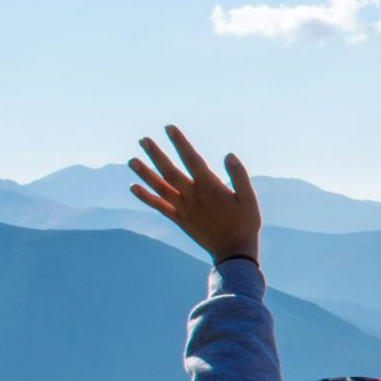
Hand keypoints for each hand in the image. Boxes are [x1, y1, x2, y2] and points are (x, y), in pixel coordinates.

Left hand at [128, 125, 262, 264]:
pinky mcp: (179, 220)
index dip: (179, 142)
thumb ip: (239, 176)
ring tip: (131, 160)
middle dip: (155, 154)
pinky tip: (133, 187)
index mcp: (209, 186)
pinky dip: (145, 197)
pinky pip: (159, 206)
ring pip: (160, 187)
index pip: (191, 159)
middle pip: (169, 170)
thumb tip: (229, 155)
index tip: (169, 128)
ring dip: (145, 173)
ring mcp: (183, 208)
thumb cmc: (245, 224)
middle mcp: (192, 195)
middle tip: (143, 140)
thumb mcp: (249, 199)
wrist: (233, 252)